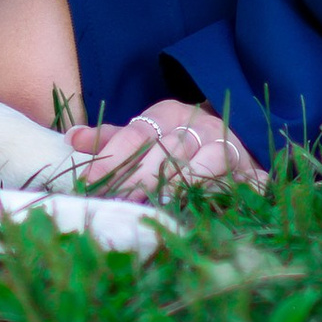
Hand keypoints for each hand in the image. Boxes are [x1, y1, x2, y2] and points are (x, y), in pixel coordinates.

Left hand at [67, 99, 266, 196]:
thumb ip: (113, 138)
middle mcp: (198, 126)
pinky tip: (196, 208)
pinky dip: (217, 192)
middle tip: (116, 202)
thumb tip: (71, 137)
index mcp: (169, 113)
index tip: (89, 182)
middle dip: (140, 177)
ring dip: (176, 184)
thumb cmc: (182, 139)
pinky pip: (235, 180)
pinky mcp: (250, 170)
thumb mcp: (149, 132)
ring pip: (201, 162)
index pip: (136, 133)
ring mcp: (227, 146)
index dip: (112, 157)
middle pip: (166, 150)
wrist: (242, 136)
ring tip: (152, 205)